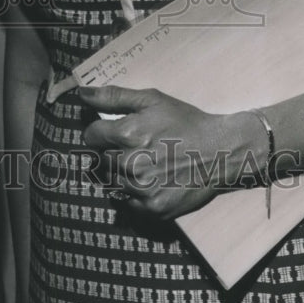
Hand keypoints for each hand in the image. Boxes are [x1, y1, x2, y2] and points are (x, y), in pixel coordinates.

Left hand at [79, 85, 249, 219]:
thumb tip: (82, 93)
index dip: (99, 132)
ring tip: (144, 163)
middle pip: (99, 160)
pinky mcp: (153, 209)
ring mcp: (142, 189)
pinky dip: (133, 194)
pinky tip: (151, 180)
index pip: (90, 136)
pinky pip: (128, 203)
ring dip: (121, 174)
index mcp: (127, 134)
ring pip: (112, 182)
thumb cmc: (185, 121)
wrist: (221, 151)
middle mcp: (131, 163)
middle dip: (110, 152)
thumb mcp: (152, 100)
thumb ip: (113, 96)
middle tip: (134, 148)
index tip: (112, 132)